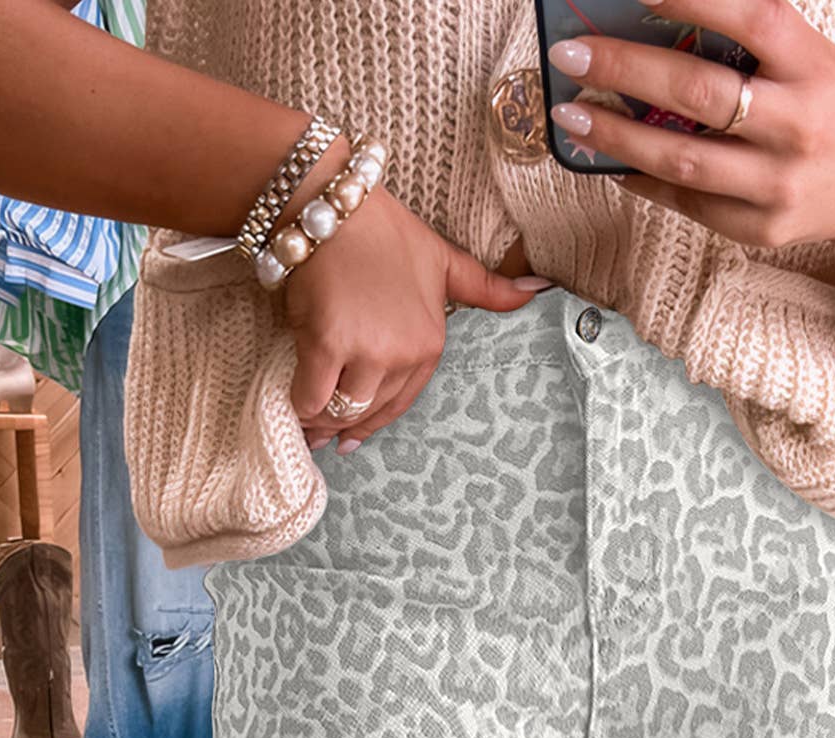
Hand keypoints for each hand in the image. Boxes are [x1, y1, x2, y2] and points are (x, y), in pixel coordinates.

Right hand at [284, 182, 547, 450]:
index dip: (372, 420)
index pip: (401, 402)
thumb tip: (539, 291)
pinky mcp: (329, 344)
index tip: (352, 433)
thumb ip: (485, 288)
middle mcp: (404, 353)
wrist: (335, 207)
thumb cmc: (383, 232)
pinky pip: (312, 397)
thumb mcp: (443, 260)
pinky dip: (301, 405)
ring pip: (342, 410)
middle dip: (344, 425)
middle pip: (369, 411)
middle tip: (320, 431)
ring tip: (306, 423)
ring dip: (321, 420)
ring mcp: (368, 350)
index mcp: (431, 343)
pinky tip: (295, 408)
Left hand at [546, 0, 834, 257]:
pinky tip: (611, 159)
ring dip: (617, 136)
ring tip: (572, 115)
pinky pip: (690, 204)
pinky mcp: (764, 229)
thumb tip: (658, 23)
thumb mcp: (810, 58)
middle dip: (624, 69)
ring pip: (682, 161)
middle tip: (571, 54)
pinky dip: (645, 180)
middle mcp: (798, 125)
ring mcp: (780, 184)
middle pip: (698, 94)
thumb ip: (748, 43)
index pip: (749, 17)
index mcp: (814, 66)